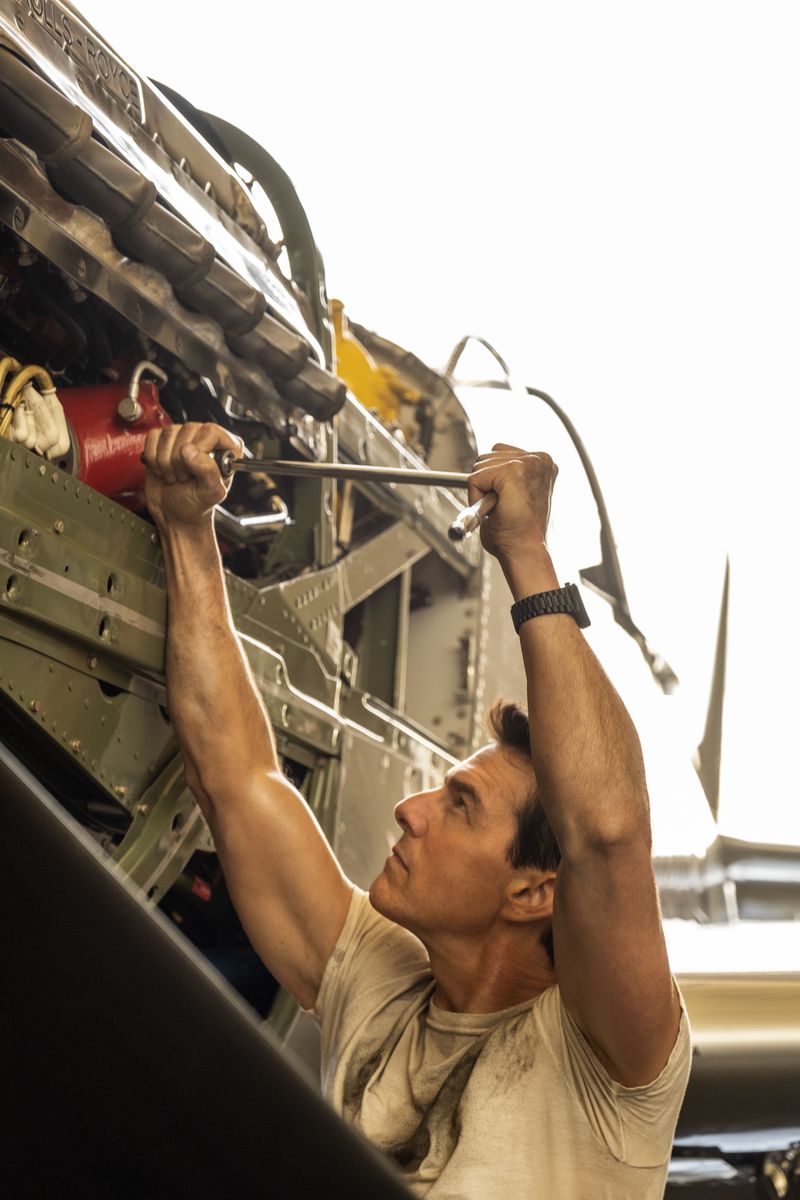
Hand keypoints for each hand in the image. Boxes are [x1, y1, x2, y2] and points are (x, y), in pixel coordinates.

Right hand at [143, 422, 243, 529]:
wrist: (174, 515)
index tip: (194, 468)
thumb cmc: (196, 506)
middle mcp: (206, 439)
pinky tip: (163, 469)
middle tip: (184, 476)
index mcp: (227, 448)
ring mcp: (184, 438)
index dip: (199, 449)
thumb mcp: (210, 494)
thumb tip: (190, 450)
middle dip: (180, 459)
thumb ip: (208, 471)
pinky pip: (153, 436)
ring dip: (165, 460)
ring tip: (175, 475)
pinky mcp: (164, 442)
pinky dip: (153, 457)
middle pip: (187, 429)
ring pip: (168, 432)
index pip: (212, 431)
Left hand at [468, 444, 557, 564]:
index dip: (493, 480)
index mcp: (542, 464)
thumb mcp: (514, 495)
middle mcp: (539, 459)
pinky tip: (494, 510)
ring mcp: (528, 462)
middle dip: (486, 483)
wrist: (524, 551)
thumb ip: (504, 477)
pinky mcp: (513, 470)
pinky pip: (475, 478)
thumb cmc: (518, 532)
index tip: (506, 499)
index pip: (500, 454)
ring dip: (482, 491)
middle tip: (502, 507)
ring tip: (500, 509)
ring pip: (479, 466)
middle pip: (488, 455)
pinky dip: (476, 497)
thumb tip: (483, 471)